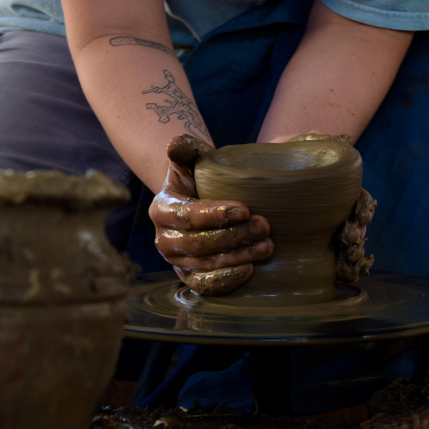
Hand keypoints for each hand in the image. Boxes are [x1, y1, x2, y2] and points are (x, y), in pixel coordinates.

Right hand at [149, 135, 273, 295]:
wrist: (197, 200)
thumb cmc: (198, 177)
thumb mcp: (191, 160)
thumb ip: (184, 149)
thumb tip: (175, 143)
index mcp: (162, 209)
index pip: (187, 216)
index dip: (215, 214)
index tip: (245, 209)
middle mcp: (164, 240)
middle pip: (199, 243)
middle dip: (234, 236)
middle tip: (264, 226)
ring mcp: (176, 262)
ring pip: (205, 265)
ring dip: (237, 258)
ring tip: (266, 247)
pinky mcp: (190, 277)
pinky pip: (205, 285)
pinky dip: (227, 281)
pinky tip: (250, 270)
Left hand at [288, 132, 375, 281]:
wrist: (260, 176)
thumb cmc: (281, 159)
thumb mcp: (295, 144)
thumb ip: (311, 138)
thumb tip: (329, 135)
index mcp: (339, 190)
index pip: (359, 200)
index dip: (363, 209)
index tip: (361, 216)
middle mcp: (336, 212)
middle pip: (356, 225)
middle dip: (357, 234)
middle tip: (351, 240)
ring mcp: (325, 230)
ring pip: (347, 245)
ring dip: (352, 253)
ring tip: (348, 258)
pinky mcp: (311, 246)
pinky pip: (331, 260)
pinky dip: (341, 269)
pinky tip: (343, 275)